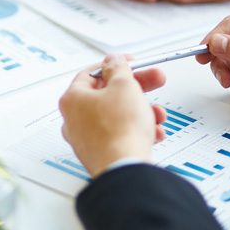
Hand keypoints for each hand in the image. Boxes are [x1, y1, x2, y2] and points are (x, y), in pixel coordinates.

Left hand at [59, 54, 166, 177]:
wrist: (125, 168)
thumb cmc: (119, 130)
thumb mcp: (124, 86)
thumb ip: (119, 68)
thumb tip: (113, 61)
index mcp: (72, 99)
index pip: (91, 74)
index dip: (114, 65)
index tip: (130, 63)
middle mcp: (74, 119)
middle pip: (107, 95)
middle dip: (135, 88)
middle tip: (153, 81)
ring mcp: (86, 138)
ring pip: (116, 116)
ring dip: (140, 111)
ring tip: (156, 115)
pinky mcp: (100, 153)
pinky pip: (119, 135)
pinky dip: (137, 130)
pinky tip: (153, 132)